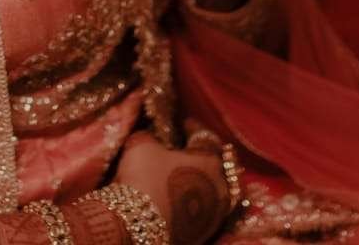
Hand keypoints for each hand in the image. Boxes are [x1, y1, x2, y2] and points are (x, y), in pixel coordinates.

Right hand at [114, 125, 234, 244]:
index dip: (194, 128)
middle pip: (216, 167)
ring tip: (184, 178)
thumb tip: (152, 138)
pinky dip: (195, 203)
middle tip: (186, 152)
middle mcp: (219, 188)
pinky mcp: (204, 235)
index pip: (207, 137)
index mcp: (209, 161)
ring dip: (201, 182)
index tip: (185, 124)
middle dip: (202, 158)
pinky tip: (180, 200)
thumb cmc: (145, 178)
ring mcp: (214, 215)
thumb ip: (152, 137)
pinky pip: (204, 212)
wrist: (139, 226)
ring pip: (213, 192)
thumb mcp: (142, 145)